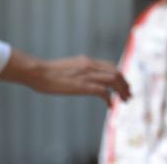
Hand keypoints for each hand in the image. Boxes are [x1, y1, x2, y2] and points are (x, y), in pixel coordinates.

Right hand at [0, 50, 130, 105]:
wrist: (37, 72)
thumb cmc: (48, 72)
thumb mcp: (69, 66)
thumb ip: (80, 70)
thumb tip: (83, 77)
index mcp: (87, 61)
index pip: (111, 66)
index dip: (120, 76)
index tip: (123, 85)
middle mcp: (91, 66)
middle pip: (116, 72)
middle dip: (125, 84)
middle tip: (129, 94)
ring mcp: (87, 75)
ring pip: (113, 80)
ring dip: (122, 91)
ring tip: (125, 100)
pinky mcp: (82, 86)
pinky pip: (102, 91)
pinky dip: (109, 98)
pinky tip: (110, 106)